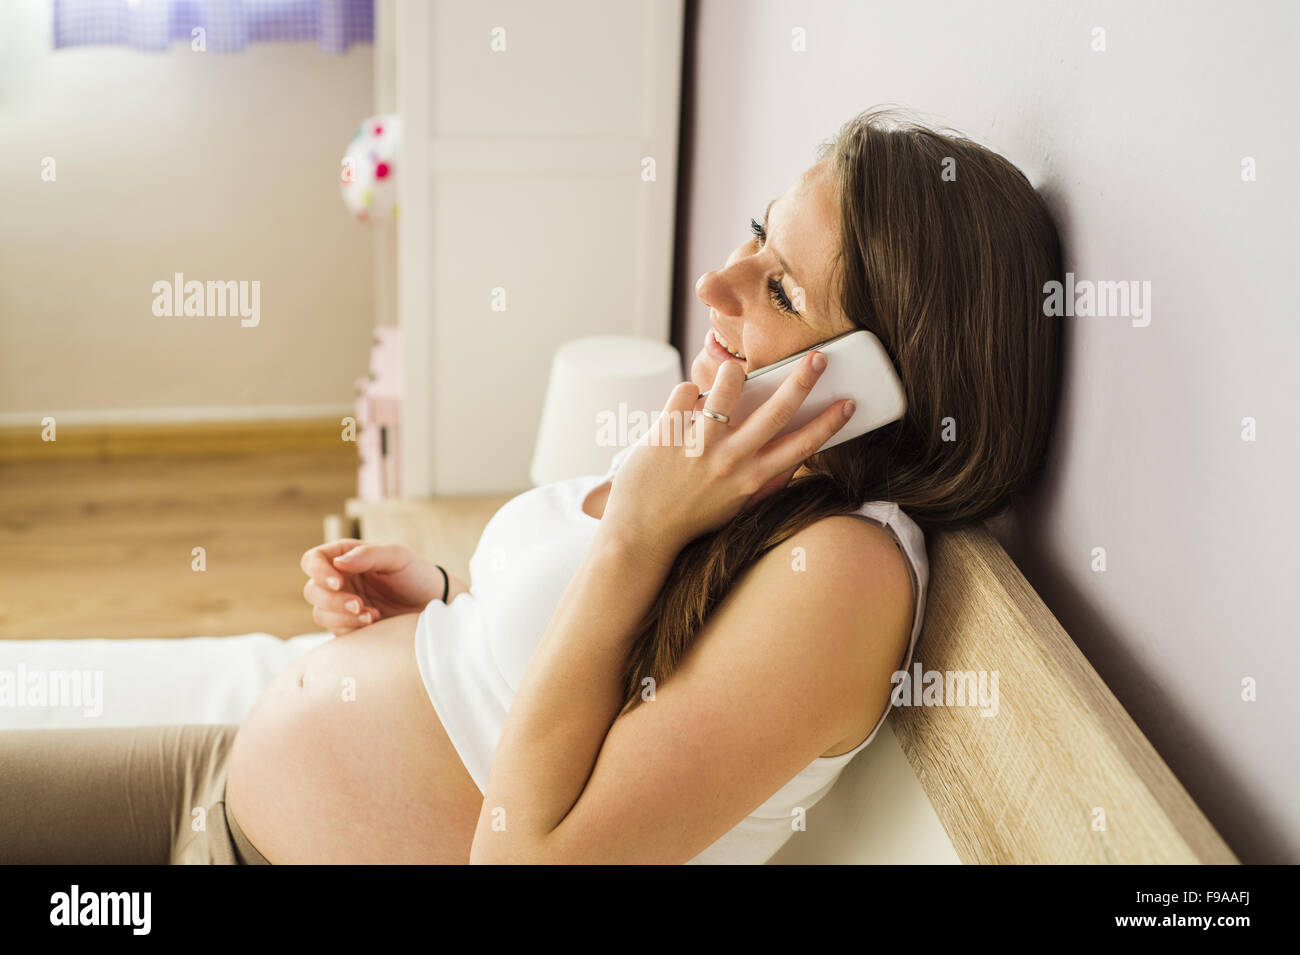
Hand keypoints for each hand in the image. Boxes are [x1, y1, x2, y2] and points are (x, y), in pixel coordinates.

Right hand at [300, 539, 445, 635]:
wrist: (434, 605)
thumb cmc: (416, 574)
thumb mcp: (397, 557)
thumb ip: (368, 555)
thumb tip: (338, 563)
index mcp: (346, 557)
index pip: (313, 560)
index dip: (318, 571)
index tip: (338, 583)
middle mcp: (339, 580)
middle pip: (312, 591)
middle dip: (333, 600)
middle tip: (359, 605)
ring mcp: (341, 604)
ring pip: (320, 613)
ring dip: (342, 617)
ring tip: (372, 615)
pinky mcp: (348, 625)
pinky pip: (335, 630)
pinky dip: (351, 628)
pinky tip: (375, 623)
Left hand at [598, 350, 853, 565]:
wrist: (640, 533)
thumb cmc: (691, 518)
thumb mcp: (736, 506)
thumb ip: (764, 484)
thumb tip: (793, 461)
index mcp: (752, 479)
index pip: (802, 447)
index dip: (830, 423)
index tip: (849, 402)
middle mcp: (731, 460)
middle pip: (777, 411)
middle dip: (803, 381)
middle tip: (818, 357)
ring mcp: (699, 444)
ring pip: (728, 386)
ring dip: (734, 374)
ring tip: (733, 374)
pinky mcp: (668, 432)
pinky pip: (685, 392)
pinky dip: (687, 393)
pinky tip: (684, 406)